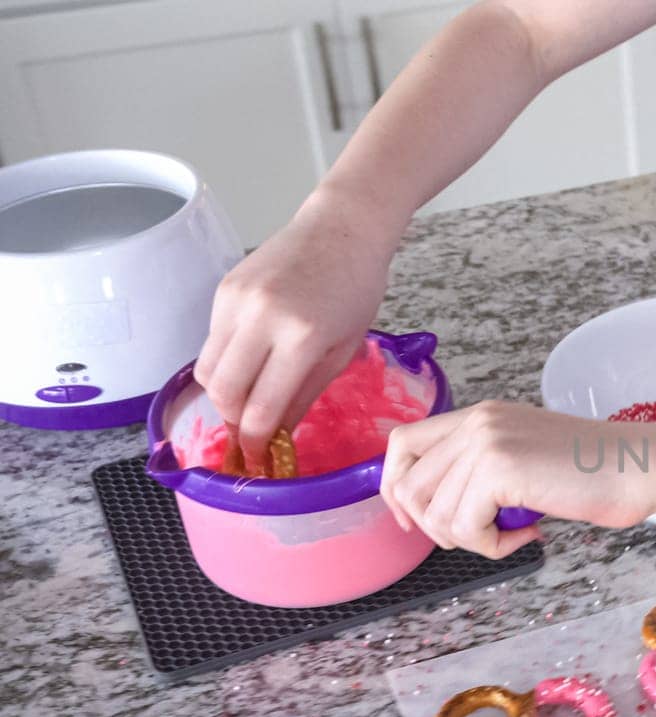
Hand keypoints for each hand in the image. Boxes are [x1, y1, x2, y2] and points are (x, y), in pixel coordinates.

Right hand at [194, 191, 396, 463]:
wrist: (341, 228)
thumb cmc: (356, 289)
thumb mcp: (343, 349)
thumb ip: (304, 393)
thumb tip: (278, 434)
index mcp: (302, 337)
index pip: (261, 407)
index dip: (255, 440)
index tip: (258, 457)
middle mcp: (262, 318)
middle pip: (222, 392)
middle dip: (232, 422)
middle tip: (248, 434)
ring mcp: (236, 301)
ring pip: (207, 369)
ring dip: (223, 395)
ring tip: (246, 402)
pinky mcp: (222, 288)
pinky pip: (211, 340)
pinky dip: (225, 361)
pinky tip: (249, 361)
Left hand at [380, 401, 655, 556]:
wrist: (638, 467)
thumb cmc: (596, 473)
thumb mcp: (526, 459)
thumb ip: (482, 471)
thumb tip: (441, 512)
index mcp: (479, 416)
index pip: (403, 444)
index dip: (397, 489)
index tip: (414, 521)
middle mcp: (475, 422)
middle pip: (409, 486)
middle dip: (436, 527)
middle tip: (481, 535)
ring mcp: (485, 442)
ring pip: (436, 514)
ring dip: (472, 539)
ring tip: (513, 533)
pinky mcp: (499, 469)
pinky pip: (466, 528)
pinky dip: (493, 546)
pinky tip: (528, 534)